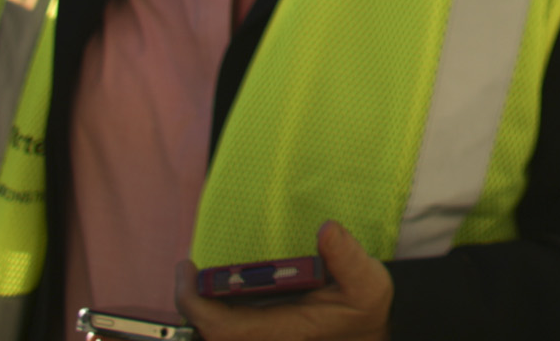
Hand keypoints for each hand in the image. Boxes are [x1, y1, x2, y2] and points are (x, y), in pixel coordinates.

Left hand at [179, 222, 392, 340]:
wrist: (371, 336)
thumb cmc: (365, 312)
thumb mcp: (368, 283)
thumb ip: (348, 257)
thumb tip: (327, 229)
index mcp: (280, 331)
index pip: (221, 327)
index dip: (194, 302)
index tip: (188, 268)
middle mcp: (266, 339)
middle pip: (210, 333)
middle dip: (191, 303)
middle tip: (189, 269)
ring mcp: (264, 338)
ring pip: (217, 333)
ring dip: (201, 308)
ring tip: (198, 277)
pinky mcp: (265, 335)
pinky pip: (229, 329)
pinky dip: (216, 310)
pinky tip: (223, 287)